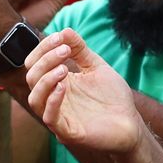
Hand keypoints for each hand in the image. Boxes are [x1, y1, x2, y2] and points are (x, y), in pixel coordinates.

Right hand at [25, 28, 142, 154]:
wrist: (131, 124)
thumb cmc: (113, 98)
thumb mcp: (96, 68)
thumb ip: (80, 50)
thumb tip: (65, 30)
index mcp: (58, 83)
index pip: (35, 64)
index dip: (43, 49)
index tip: (60, 37)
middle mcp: (53, 99)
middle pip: (32, 77)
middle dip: (45, 60)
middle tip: (65, 50)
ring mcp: (59, 116)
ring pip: (35, 98)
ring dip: (46, 79)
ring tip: (64, 68)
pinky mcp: (67, 132)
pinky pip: (49, 117)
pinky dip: (53, 100)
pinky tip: (64, 86)